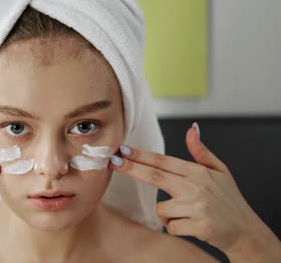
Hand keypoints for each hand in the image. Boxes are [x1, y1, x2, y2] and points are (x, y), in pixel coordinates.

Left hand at [108, 123, 279, 254]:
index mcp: (198, 172)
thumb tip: (192, 129)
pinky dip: (175, 227)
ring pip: (161, 209)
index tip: (123, 150)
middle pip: (155, 176)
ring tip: (187, 214)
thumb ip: (201, 152)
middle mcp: (196, 187)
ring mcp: (197, 207)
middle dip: (131, 168)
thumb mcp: (220, 171)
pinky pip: (170, 226)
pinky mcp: (198, 226)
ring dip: (167, 214)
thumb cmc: (229, 200)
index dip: (141, 155)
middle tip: (113, 162)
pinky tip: (191, 225)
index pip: (163, 161)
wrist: (245, 230)